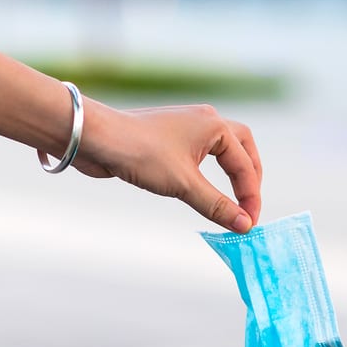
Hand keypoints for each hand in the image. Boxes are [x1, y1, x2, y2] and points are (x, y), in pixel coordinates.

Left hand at [73, 99, 262, 232]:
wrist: (96, 138)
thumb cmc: (140, 153)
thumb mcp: (183, 184)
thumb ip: (216, 205)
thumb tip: (244, 225)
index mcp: (215, 125)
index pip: (245, 165)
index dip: (250, 197)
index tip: (248, 224)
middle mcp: (205, 120)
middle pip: (242, 147)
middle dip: (249, 177)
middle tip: (249, 205)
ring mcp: (186, 126)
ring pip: (222, 148)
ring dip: (231, 172)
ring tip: (234, 198)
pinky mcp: (169, 137)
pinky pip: (200, 154)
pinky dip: (210, 173)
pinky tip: (203, 187)